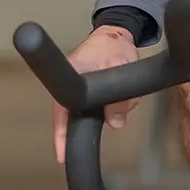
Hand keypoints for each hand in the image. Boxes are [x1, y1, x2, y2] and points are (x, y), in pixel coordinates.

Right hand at [52, 25, 140, 164]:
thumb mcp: (118, 66)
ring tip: (128, 97)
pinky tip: (129, 96)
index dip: (61, 136)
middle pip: (82, 118)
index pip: (60, 114)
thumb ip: (118, 96)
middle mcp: (74, 89)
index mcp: (69, 79)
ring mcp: (86, 93)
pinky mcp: (98, 94)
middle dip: (100, 120)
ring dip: (117, 109)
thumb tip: (115, 123)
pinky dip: (122, 105)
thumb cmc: (112, 45)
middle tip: (116, 115)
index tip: (62, 156)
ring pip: (100, 115)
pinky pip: (109, 109)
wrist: (119, 34)